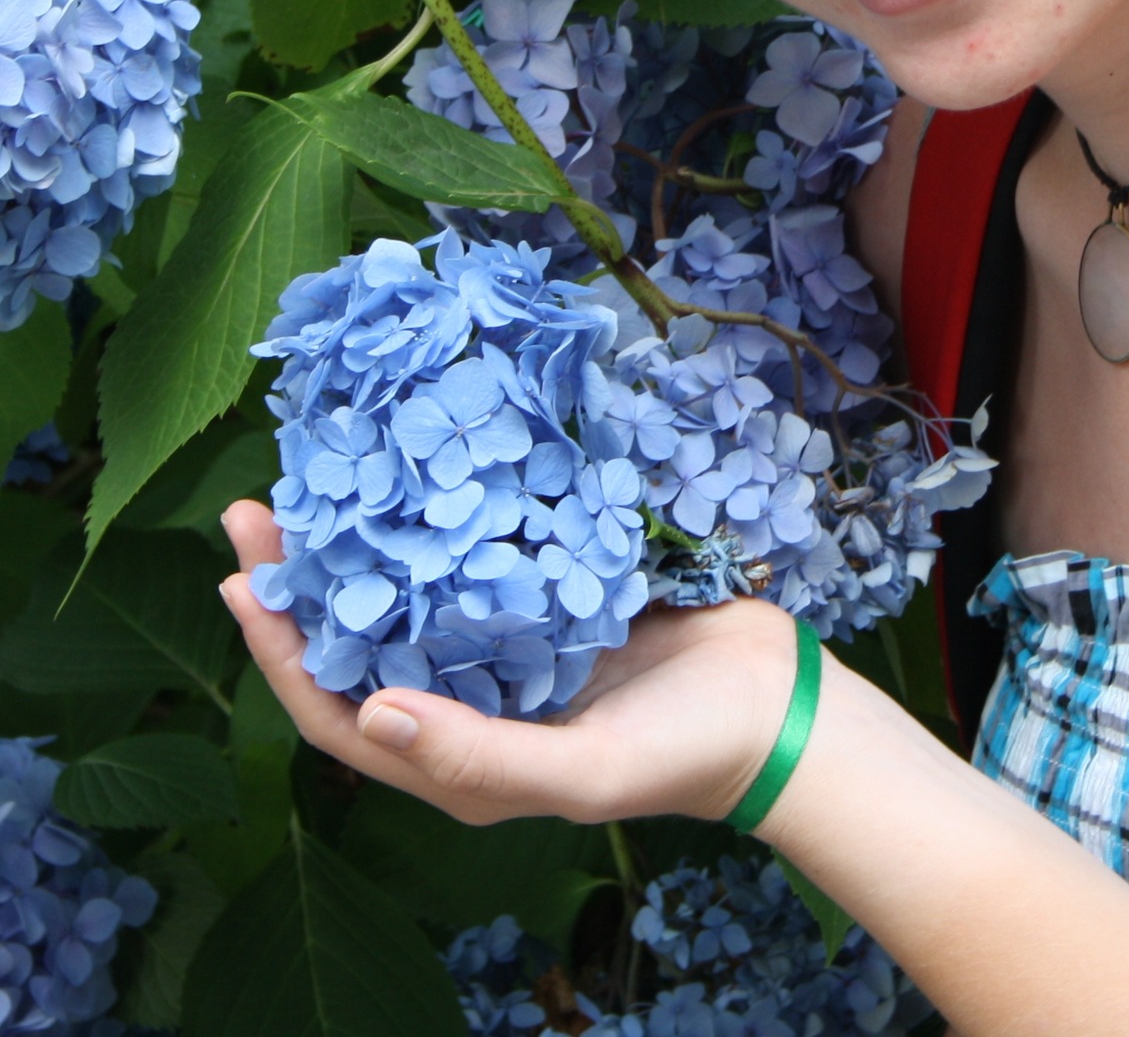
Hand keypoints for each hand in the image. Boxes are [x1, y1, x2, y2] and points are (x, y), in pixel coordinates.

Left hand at [219, 500, 802, 828]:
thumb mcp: (577, 773)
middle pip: (364, 636)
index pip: (340, 712)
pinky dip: (451, 510)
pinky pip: (485, 551)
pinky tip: (432, 461)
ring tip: (327, 472)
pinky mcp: (558, 589)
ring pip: (416, 586)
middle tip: (261, 506)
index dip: (282, 654)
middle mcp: (472, 693)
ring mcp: (513, 638)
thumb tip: (365, 712)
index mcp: (459, 756)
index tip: (243, 581)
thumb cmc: (680, 754)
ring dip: (369, 535)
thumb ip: (475, 754)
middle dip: (308, 577)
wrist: (779, 705)